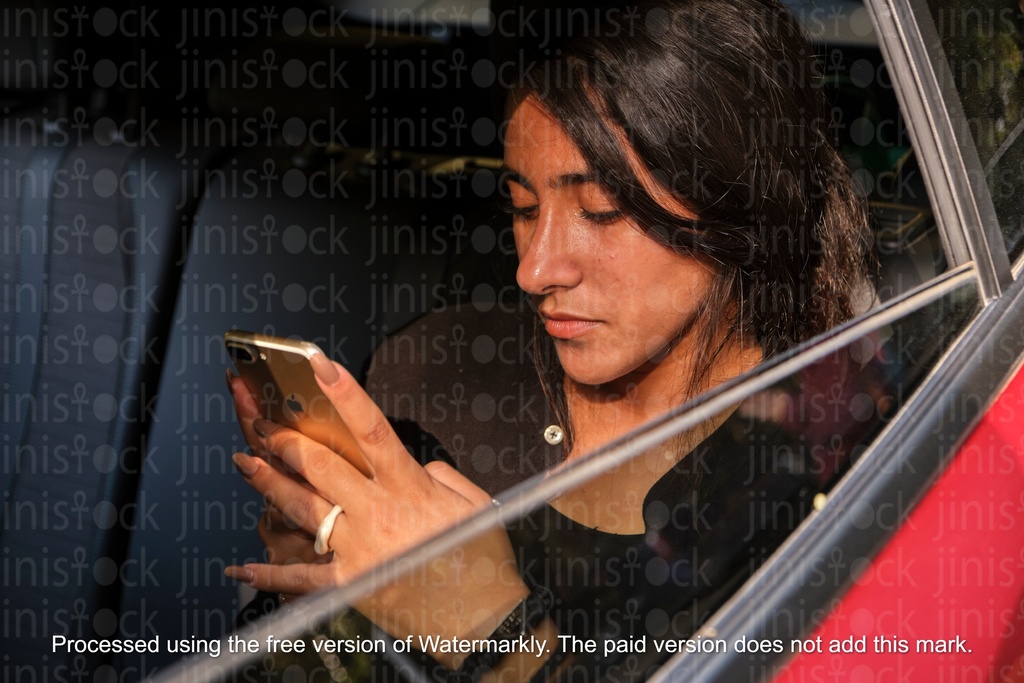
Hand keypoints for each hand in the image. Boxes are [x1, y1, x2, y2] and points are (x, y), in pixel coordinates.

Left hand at [226, 355, 527, 666]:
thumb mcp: (475, 503)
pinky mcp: (349, 585)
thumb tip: (419, 465)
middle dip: (288, 440)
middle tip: (264, 423)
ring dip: (270, 484)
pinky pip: (301, 578)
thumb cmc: (482, 559)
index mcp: (411, 488)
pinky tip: (241, 567)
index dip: (345, 394)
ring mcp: (359, 549)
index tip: (320, 365)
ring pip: (303, 509)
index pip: (372, 429)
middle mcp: (379, 513)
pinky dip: (268, 574)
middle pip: (322, 466)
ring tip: (246, 463)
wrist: (483, 618)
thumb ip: (443, 474)